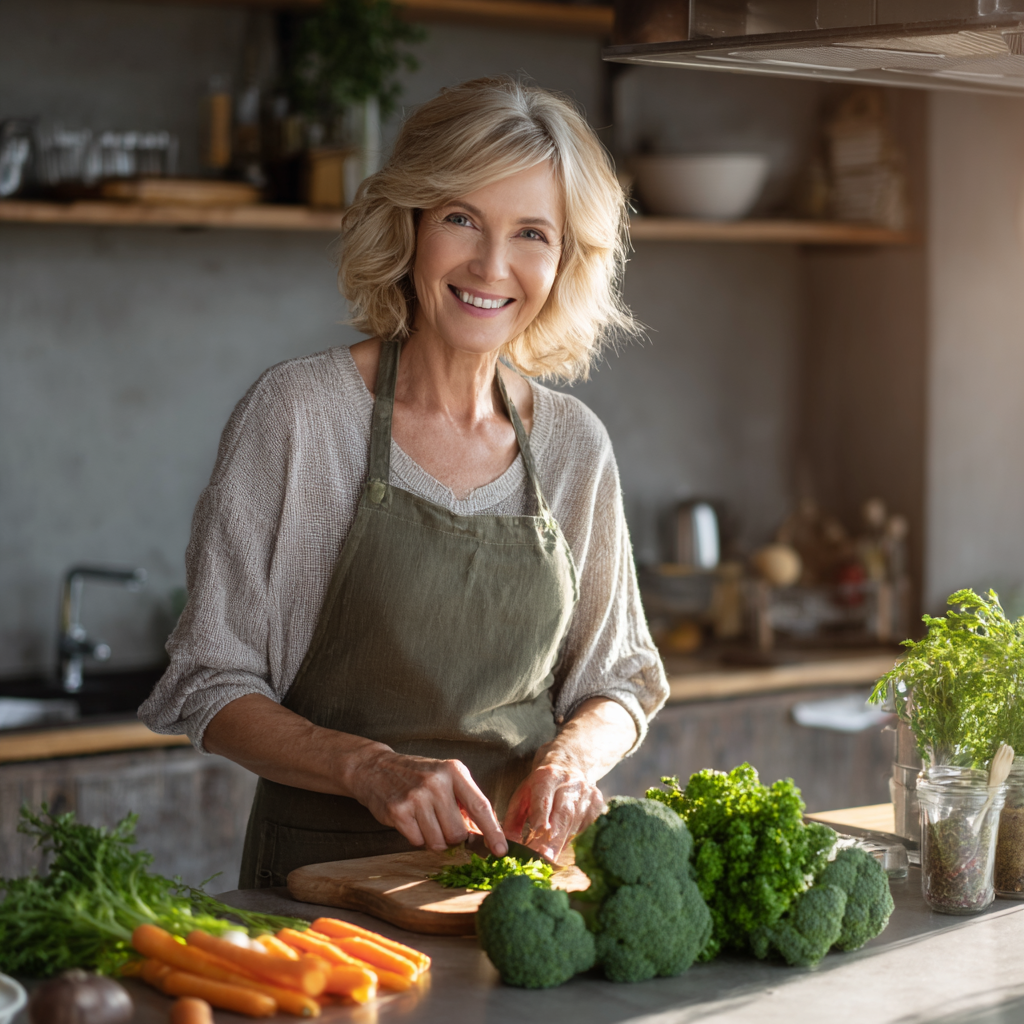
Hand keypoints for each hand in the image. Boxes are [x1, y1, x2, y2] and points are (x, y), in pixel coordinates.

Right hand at [347, 748, 507, 855]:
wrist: (376, 768)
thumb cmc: (417, 776)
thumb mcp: (445, 778)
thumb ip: (465, 802)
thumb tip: (483, 836)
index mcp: (454, 771)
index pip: (480, 806)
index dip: (493, 832)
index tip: (501, 851)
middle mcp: (437, 782)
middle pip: (458, 833)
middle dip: (452, 837)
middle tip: (441, 823)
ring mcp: (417, 797)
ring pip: (438, 842)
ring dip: (433, 839)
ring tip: (424, 820)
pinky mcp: (399, 811)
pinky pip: (418, 842)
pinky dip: (417, 838)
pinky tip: (410, 820)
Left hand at [502, 762, 606, 863]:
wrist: (569, 763)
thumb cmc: (540, 785)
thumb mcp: (522, 795)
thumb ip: (513, 820)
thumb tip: (506, 845)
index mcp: (547, 776)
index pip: (544, 799)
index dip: (540, 818)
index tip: (535, 835)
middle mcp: (569, 782)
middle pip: (562, 814)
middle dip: (553, 838)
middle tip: (544, 858)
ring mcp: (586, 792)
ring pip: (575, 823)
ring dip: (561, 843)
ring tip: (549, 859)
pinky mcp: (597, 803)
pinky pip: (585, 826)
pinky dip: (571, 839)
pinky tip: (561, 844)